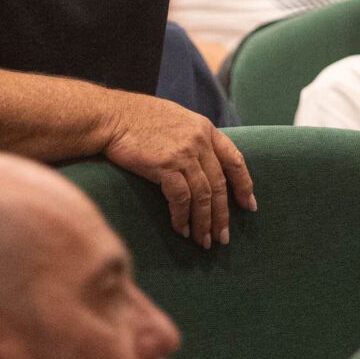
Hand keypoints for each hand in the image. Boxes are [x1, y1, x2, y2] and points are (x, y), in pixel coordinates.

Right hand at [101, 91, 255, 247]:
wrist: (110, 116)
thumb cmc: (136, 117)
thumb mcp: (175, 118)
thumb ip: (192, 137)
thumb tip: (202, 163)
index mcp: (205, 128)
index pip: (234, 160)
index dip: (244, 185)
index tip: (249, 206)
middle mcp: (199, 141)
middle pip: (219, 185)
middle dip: (222, 215)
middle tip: (222, 238)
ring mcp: (183, 153)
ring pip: (203, 196)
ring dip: (203, 223)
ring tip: (203, 241)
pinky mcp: (165, 166)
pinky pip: (181, 199)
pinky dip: (182, 217)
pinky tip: (181, 229)